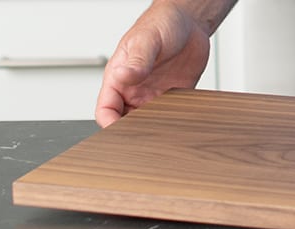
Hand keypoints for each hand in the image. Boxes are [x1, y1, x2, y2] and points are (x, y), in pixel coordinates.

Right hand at [95, 2, 227, 127]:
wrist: (189, 22)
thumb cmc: (161, 24)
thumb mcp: (146, 40)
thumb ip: (136, 60)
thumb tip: (123, 76)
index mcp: (119, 77)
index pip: (106, 109)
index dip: (109, 124)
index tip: (118, 132)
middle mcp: (134, 89)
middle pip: (125, 121)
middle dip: (131, 133)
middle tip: (146, 140)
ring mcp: (154, 94)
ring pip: (148, 122)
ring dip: (154, 130)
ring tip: (164, 135)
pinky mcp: (174, 96)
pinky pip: (171, 115)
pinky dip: (174, 123)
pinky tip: (181, 125)